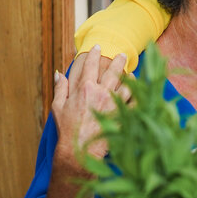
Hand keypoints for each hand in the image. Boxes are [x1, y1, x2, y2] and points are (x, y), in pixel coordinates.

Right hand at [52, 46, 129, 162]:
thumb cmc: (67, 129)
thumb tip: (58, 73)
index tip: (99, 47)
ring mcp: (115, 103)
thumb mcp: (58, 107)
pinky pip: (135, 101)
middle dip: (119, 60)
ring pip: (128, 84)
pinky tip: (138, 92)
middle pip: (114, 71)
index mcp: (85, 88)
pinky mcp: (123, 115)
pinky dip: (138, 95)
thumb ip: (60, 88)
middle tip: (123, 55)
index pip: (91, 65)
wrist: (79, 150)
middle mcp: (101, 92)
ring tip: (131, 73)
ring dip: (130, 77)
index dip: (95, 54)